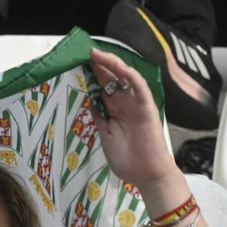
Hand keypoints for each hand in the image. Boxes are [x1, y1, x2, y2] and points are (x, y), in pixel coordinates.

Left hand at [89, 48, 177, 194]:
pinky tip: (118, 66)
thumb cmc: (127, 160)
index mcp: (115, 111)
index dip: (93, 76)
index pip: (103, 88)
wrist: (146, 174)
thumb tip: (89, 100)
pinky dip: (129, 75)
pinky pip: (139, 86)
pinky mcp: (147, 106)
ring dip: (111, 64)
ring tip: (96, 54)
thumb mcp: (105, 135)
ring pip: (124, 78)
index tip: (79, 64)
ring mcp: (136, 103)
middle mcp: (125, 103)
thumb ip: (99, 117)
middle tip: (85, 52)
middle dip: (99, 65)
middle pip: (111, 79)